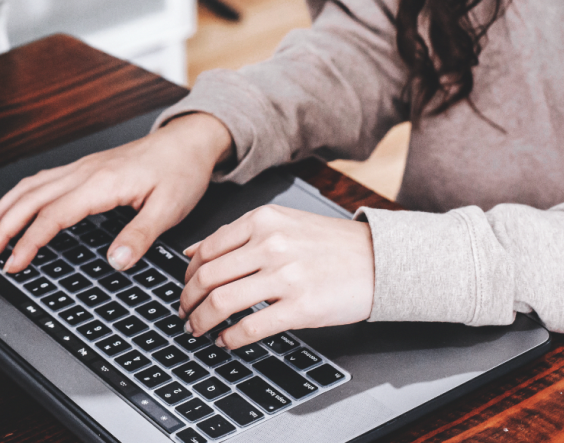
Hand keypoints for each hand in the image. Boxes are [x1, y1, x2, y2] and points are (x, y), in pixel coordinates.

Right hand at [0, 113, 232, 272]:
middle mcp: (83, 172)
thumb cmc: (180, 171)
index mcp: (101, 183)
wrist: (188, 141)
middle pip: (29, 200)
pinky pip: (39, 181)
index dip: (28, 241)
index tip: (12, 265)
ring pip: (28, 188)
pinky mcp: (82, 169)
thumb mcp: (170, 209)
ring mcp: (80, 168)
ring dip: (1, 210)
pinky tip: (8, 207)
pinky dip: (16, 196)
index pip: (53, 215)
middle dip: (0, 227)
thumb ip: (140, 236)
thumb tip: (115, 262)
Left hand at [178, 205, 373, 349]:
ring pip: (222, 302)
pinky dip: (230, 338)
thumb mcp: (282, 223)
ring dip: (201, 321)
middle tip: (184, 313)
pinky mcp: (301, 307)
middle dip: (187, 301)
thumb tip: (191, 253)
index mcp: (262, 221)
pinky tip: (226, 342)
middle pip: (207, 278)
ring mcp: (286, 276)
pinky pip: (250, 327)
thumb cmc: (330, 244)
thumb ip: (237, 236)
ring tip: (198, 330)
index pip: (206, 250)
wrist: (380, 259)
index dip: (187, 276)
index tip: (184, 288)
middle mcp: (270, 244)